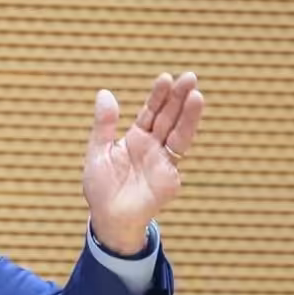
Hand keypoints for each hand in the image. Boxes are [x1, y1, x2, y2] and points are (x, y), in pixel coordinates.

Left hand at [83, 72, 205, 254]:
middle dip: (179, 97)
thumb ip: (104, 124)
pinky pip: (178, 151)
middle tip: (190, 76)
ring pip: (178, 131)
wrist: (108, 217)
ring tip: (196, 93)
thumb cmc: (100, 187)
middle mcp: (152, 146)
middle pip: (168, 117)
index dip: (158, 96)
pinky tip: (191, 118)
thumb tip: (104, 93)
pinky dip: (185, 134)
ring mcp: (163, 159)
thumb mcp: (97, 152)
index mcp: (135, 138)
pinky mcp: (170, 174)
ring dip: (188, 113)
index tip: (165, 78)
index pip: (150, 112)